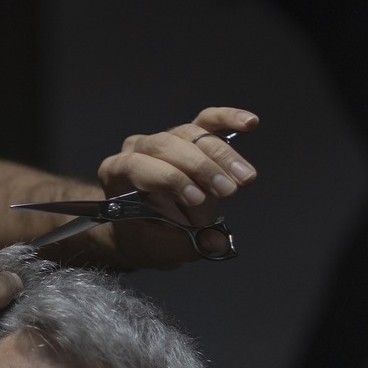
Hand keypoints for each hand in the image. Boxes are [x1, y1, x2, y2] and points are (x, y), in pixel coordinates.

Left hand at [97, 107, 259, 268]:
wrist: (145, 228)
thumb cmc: (146, 235)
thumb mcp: (159, 248)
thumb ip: (184, 244)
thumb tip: (214, 241)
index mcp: (117, 174)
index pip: (137, 165)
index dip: (169, 178)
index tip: (196, 198)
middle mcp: (136, 150)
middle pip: (166, 145)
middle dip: (200, 167)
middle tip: (228, 190)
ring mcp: (163, 139)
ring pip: (190, 133)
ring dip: (221, 155)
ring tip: (244, 178)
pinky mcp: (189, 136)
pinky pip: (208, 120)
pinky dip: (229, 119)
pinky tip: (250, 123)